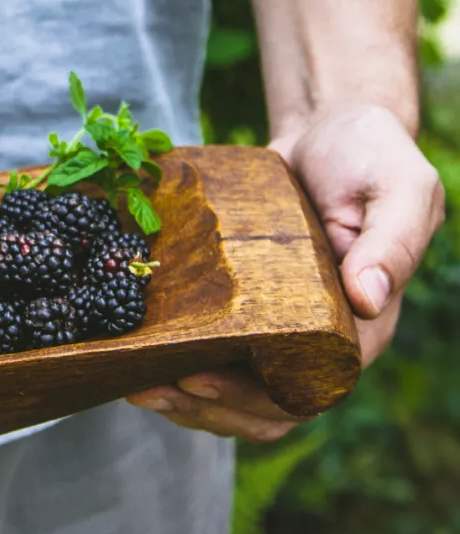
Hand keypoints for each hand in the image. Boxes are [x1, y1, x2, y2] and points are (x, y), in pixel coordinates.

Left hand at [127, 104, 444, 442]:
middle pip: (265, 404)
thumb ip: (392, 242)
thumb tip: (368, 299)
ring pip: (237, 386)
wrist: (332, 126)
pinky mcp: (249, 301)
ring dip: (186, 396)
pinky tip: (141, 349)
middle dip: (206, 407)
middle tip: (147, 388)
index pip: (308, 389)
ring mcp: (281, 323)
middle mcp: (320, 338)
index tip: (197, 377)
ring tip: (133, 380)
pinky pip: (218, 346)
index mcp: (360, 327)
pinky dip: (182, 355)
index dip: (251, 398)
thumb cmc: (372, 155)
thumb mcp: (400, 189)